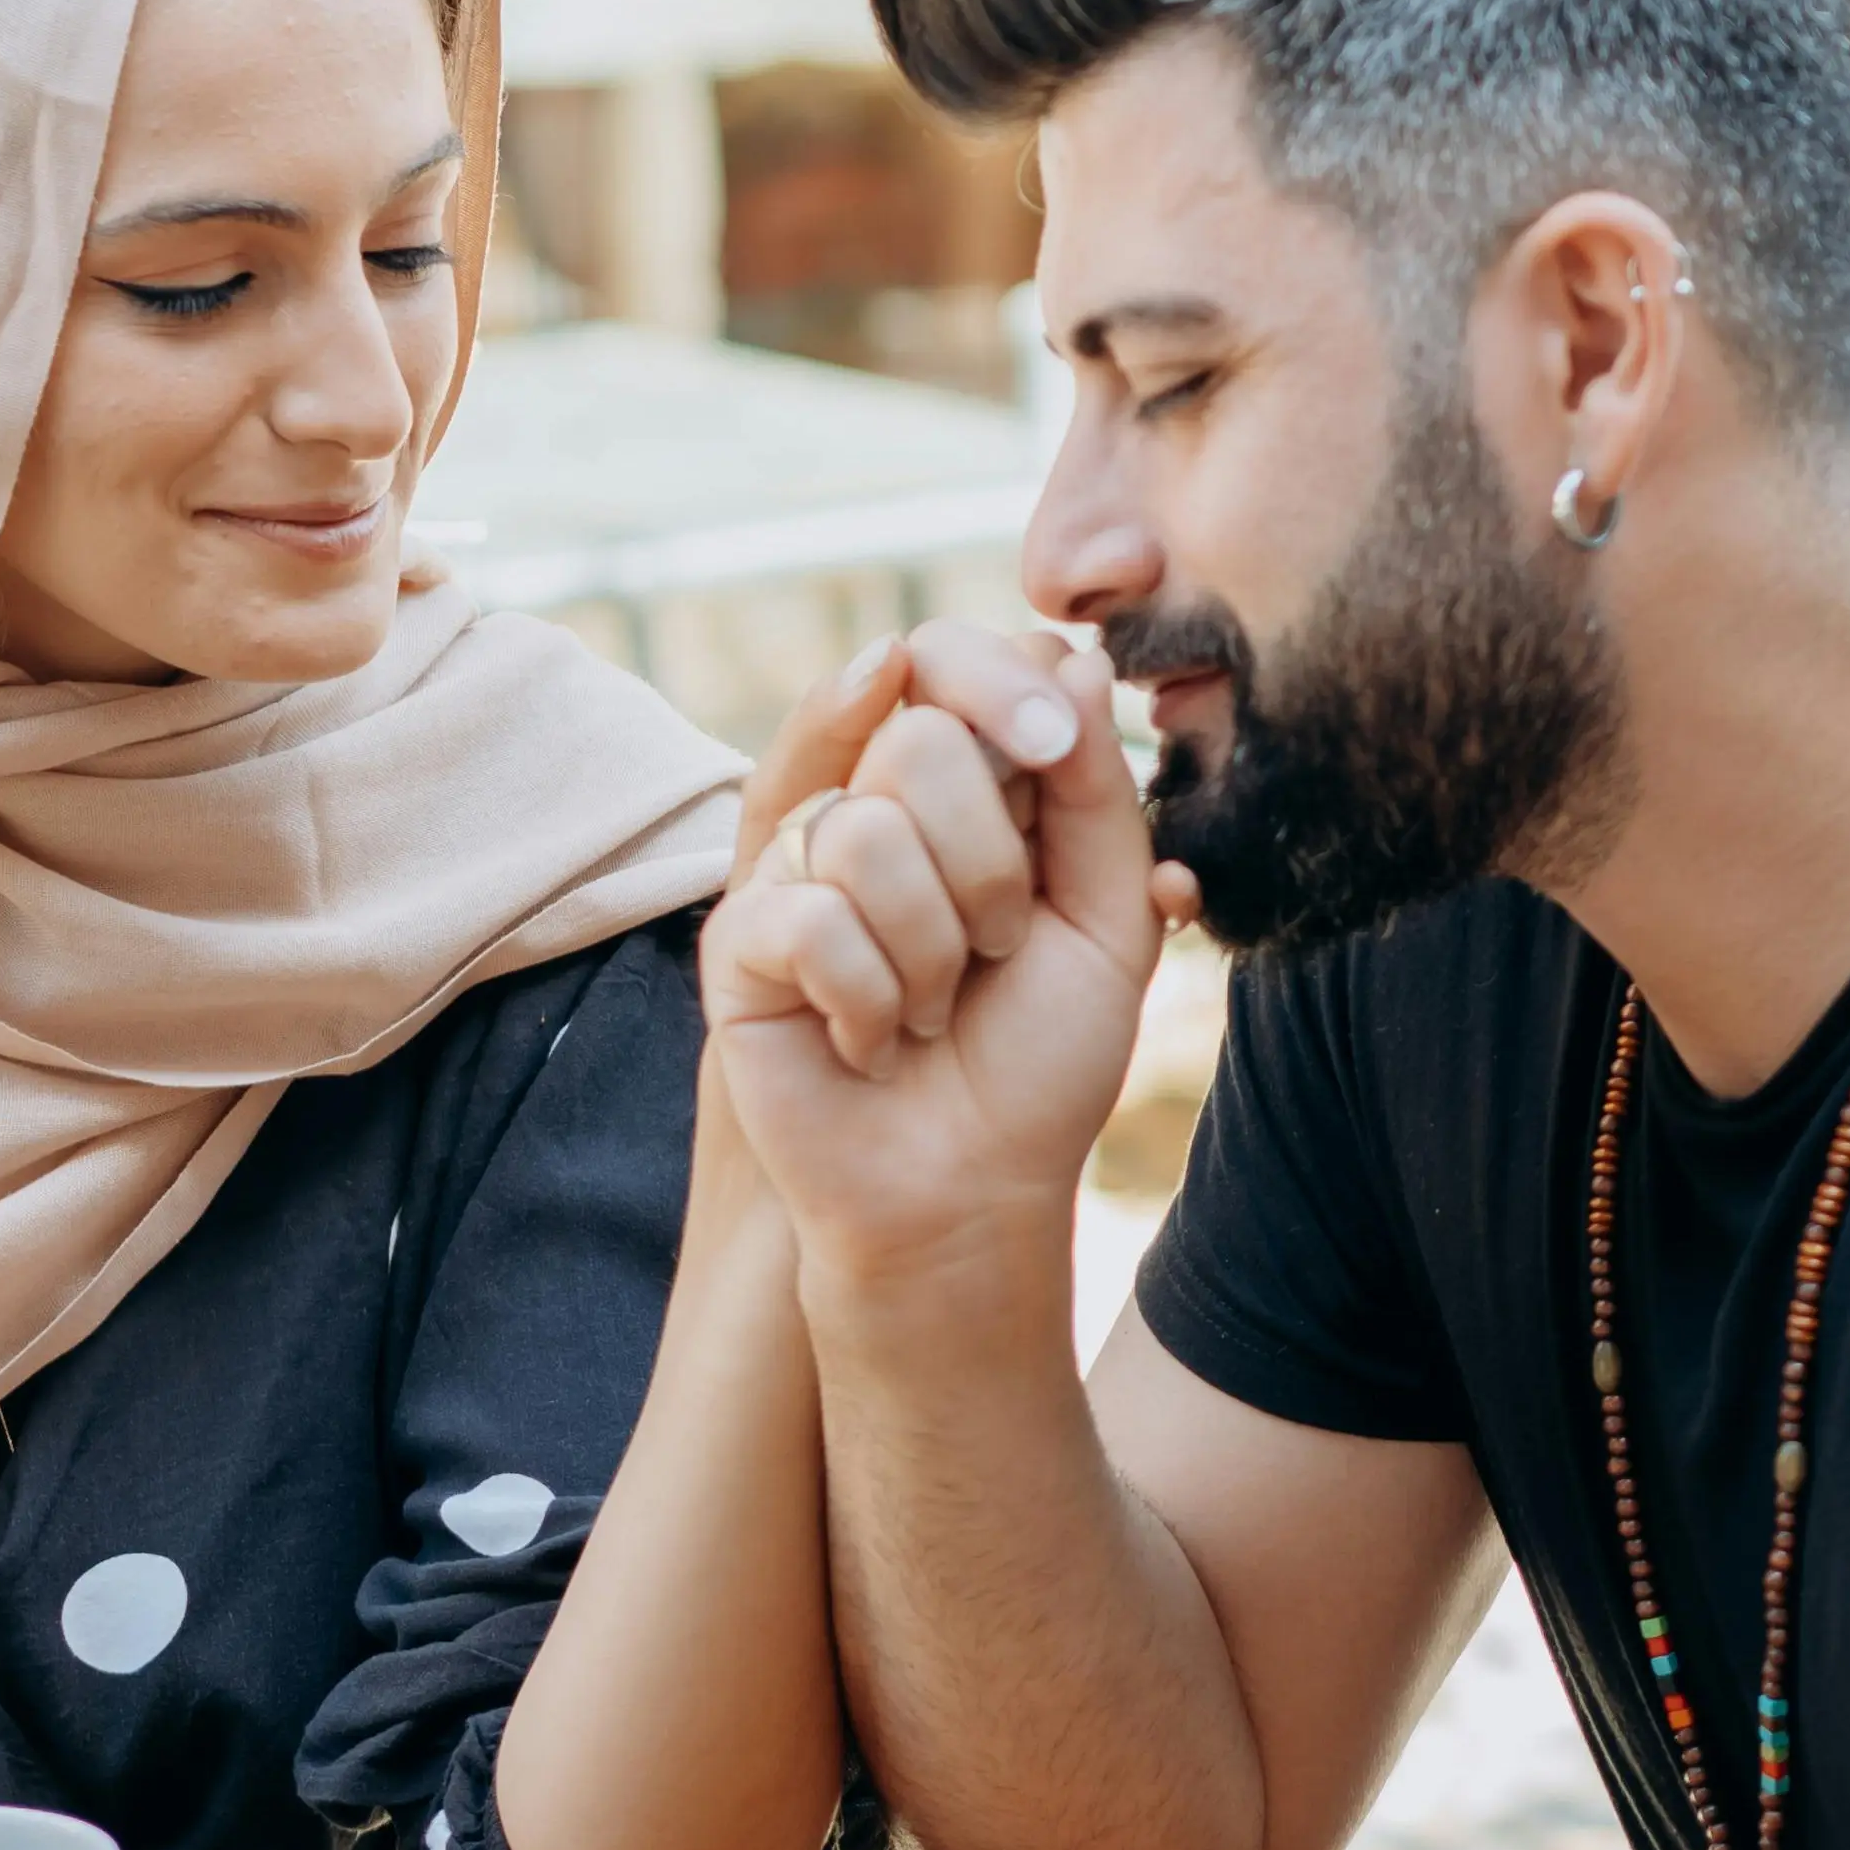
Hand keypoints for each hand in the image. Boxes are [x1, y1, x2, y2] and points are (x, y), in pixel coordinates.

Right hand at [703, 624, 1172, 1279]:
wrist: (973, 1191)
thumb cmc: (1039, 1061)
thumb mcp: (1110, 918)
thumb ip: (1096, 789)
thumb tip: (1073, 658)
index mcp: (956, 785)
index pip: (953, 660)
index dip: (1005, 687)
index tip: (1056, 749)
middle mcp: (866, 807)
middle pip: (920, 737)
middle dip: (991, 863)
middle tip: (994, 950)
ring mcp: (794, 869)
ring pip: (868, 829)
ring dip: (934, 950)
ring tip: (929, 1008)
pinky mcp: (738, 941)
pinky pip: (811, 916)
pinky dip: (871, 998)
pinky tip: (869, 1040)